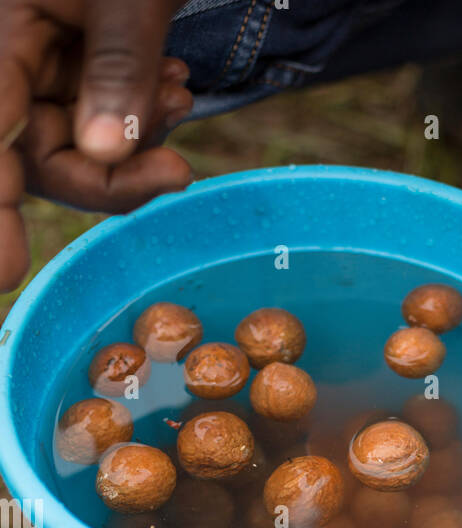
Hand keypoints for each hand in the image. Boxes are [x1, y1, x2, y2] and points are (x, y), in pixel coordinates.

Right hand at [0, 0, 190, 290]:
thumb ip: (116, 70)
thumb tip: (105, 153)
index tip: (4, 271)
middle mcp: (4, 54)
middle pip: (30, 155)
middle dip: (108, 175)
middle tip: (175, 174)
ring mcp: (30, 61)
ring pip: (69, 144)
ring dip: (133, 141)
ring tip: (178, 93)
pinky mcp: (63, 63)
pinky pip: (93, 119)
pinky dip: (137, 117)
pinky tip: (172, 86)